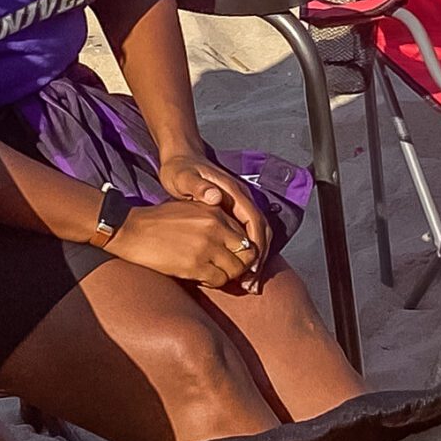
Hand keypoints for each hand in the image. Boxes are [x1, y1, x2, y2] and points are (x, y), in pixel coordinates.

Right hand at [105, 198, 254, 288]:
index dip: (242, 251)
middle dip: (240, 265)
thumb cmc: (158, 221)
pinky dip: (213, 282)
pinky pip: (219, 280)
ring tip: (213, 273)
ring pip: (235, 270)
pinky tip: (201, 276)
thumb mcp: (191, 209)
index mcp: (215, 212)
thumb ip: (214, 220)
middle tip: (228, 270)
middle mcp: (215, 227)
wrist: (131, 230)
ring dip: (227, 275)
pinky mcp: (195, 264)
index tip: (233, 258)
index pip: (246, 236)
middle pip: (247, 254)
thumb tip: (234, 240)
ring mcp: (206, 246)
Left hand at [156, 152, 273, 272]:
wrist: (180, 157)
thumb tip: (217, 197)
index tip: (251, 267)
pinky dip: (247, 253)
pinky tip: (238, 269)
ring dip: (255, 258)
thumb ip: (198, 186)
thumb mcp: (183, 176)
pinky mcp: (232, 212)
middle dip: (259, 258)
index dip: (256, 245)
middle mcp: (241, 199)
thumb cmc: (180, 169)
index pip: (254, 221)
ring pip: (256, 235)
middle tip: (251, 284)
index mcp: (234, 192)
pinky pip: (246, 235)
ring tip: (247, 282)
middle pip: (261, 232)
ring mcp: (238, 206)